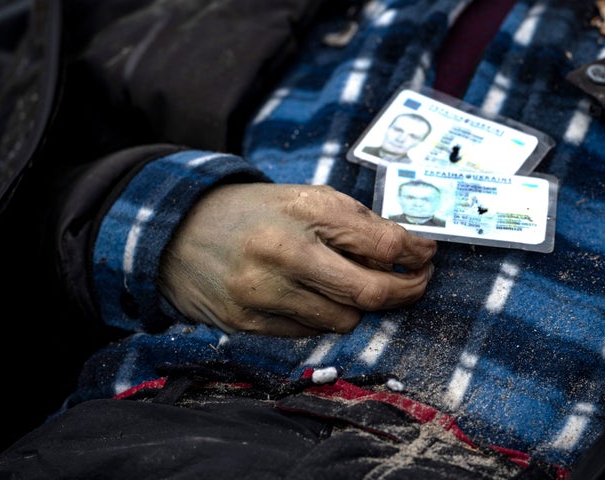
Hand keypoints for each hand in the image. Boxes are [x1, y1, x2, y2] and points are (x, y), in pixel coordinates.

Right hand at [158, 183, 436, 335]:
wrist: (178, 232)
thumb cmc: (253, 212)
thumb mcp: (303, 198)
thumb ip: (355, 222)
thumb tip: (408, 250)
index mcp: (301, 215)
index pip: (380, 243)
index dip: (414, 252)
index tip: (425, 255)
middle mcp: (282, 256)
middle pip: (368, 293)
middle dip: (404, 291)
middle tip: (416, 283)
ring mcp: (262, 295)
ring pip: (342, 320)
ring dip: (359, 306)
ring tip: (354, 286)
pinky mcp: (247, 323)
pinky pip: (309, 333)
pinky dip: (323, 318)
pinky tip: (315, 298)